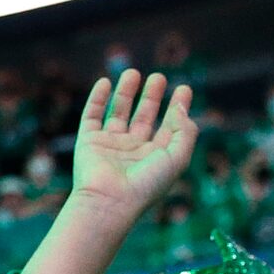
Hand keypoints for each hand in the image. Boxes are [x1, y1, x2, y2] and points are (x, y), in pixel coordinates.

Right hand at [67, 71, 197, 225]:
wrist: (109, 201)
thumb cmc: (146, 185)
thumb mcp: (177, 158)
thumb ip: (185, 131)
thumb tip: (180, 106)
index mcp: (155, 157)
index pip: (169, 128)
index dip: (178, 108)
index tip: (184, 88)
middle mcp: (133, 151)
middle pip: (144, 117)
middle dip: (152, 96)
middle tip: (159, 77)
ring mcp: (110, 146)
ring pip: (118, 113)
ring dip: (126, 92)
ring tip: (134, 73)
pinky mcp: (89, 142)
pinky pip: (92, 116)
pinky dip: (97, 99)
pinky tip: (106, 82)